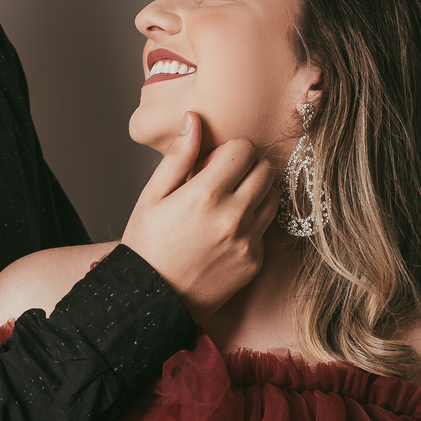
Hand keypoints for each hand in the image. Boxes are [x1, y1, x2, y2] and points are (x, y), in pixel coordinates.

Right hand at [121, 114, 278, 319]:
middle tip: (227, 181)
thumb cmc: (147, 245)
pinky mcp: (255, 261)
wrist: (152, 300)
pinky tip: (227, 234)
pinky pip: (266, 229)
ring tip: (230, 204)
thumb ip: (178, 156)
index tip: (216, 162)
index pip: (244, 149)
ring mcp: (247, 241)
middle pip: (265, 170)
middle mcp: (233, 216)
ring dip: (257, 194)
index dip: (231, 151)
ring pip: (273, 198)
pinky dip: (252, 225)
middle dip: (248, 168)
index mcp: (205, 194)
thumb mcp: (152, 196)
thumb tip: (195, 119)